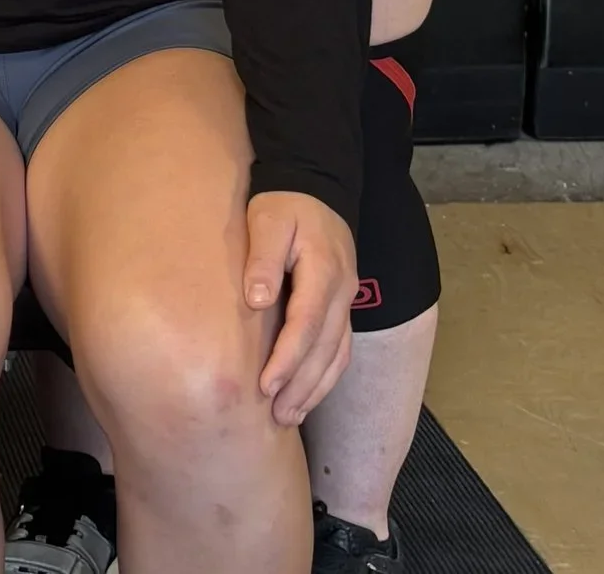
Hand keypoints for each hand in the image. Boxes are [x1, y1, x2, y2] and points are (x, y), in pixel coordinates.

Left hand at [245, 190, 356, 427]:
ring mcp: (346, 301)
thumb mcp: (266, 219)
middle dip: (302, 385)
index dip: (287, 358)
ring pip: (337, 354)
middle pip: (325, 348)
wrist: (314, 188)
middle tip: (277, 415)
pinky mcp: (342, 307)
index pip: (306, 324)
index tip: (265, 385)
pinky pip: (340, 349)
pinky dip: (326, 376)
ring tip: (289, 415)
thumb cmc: (283, 205)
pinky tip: (308, 394)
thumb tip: (257, 301)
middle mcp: (341, 292)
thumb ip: (262, 258)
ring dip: (316, 388)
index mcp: (323, 270)